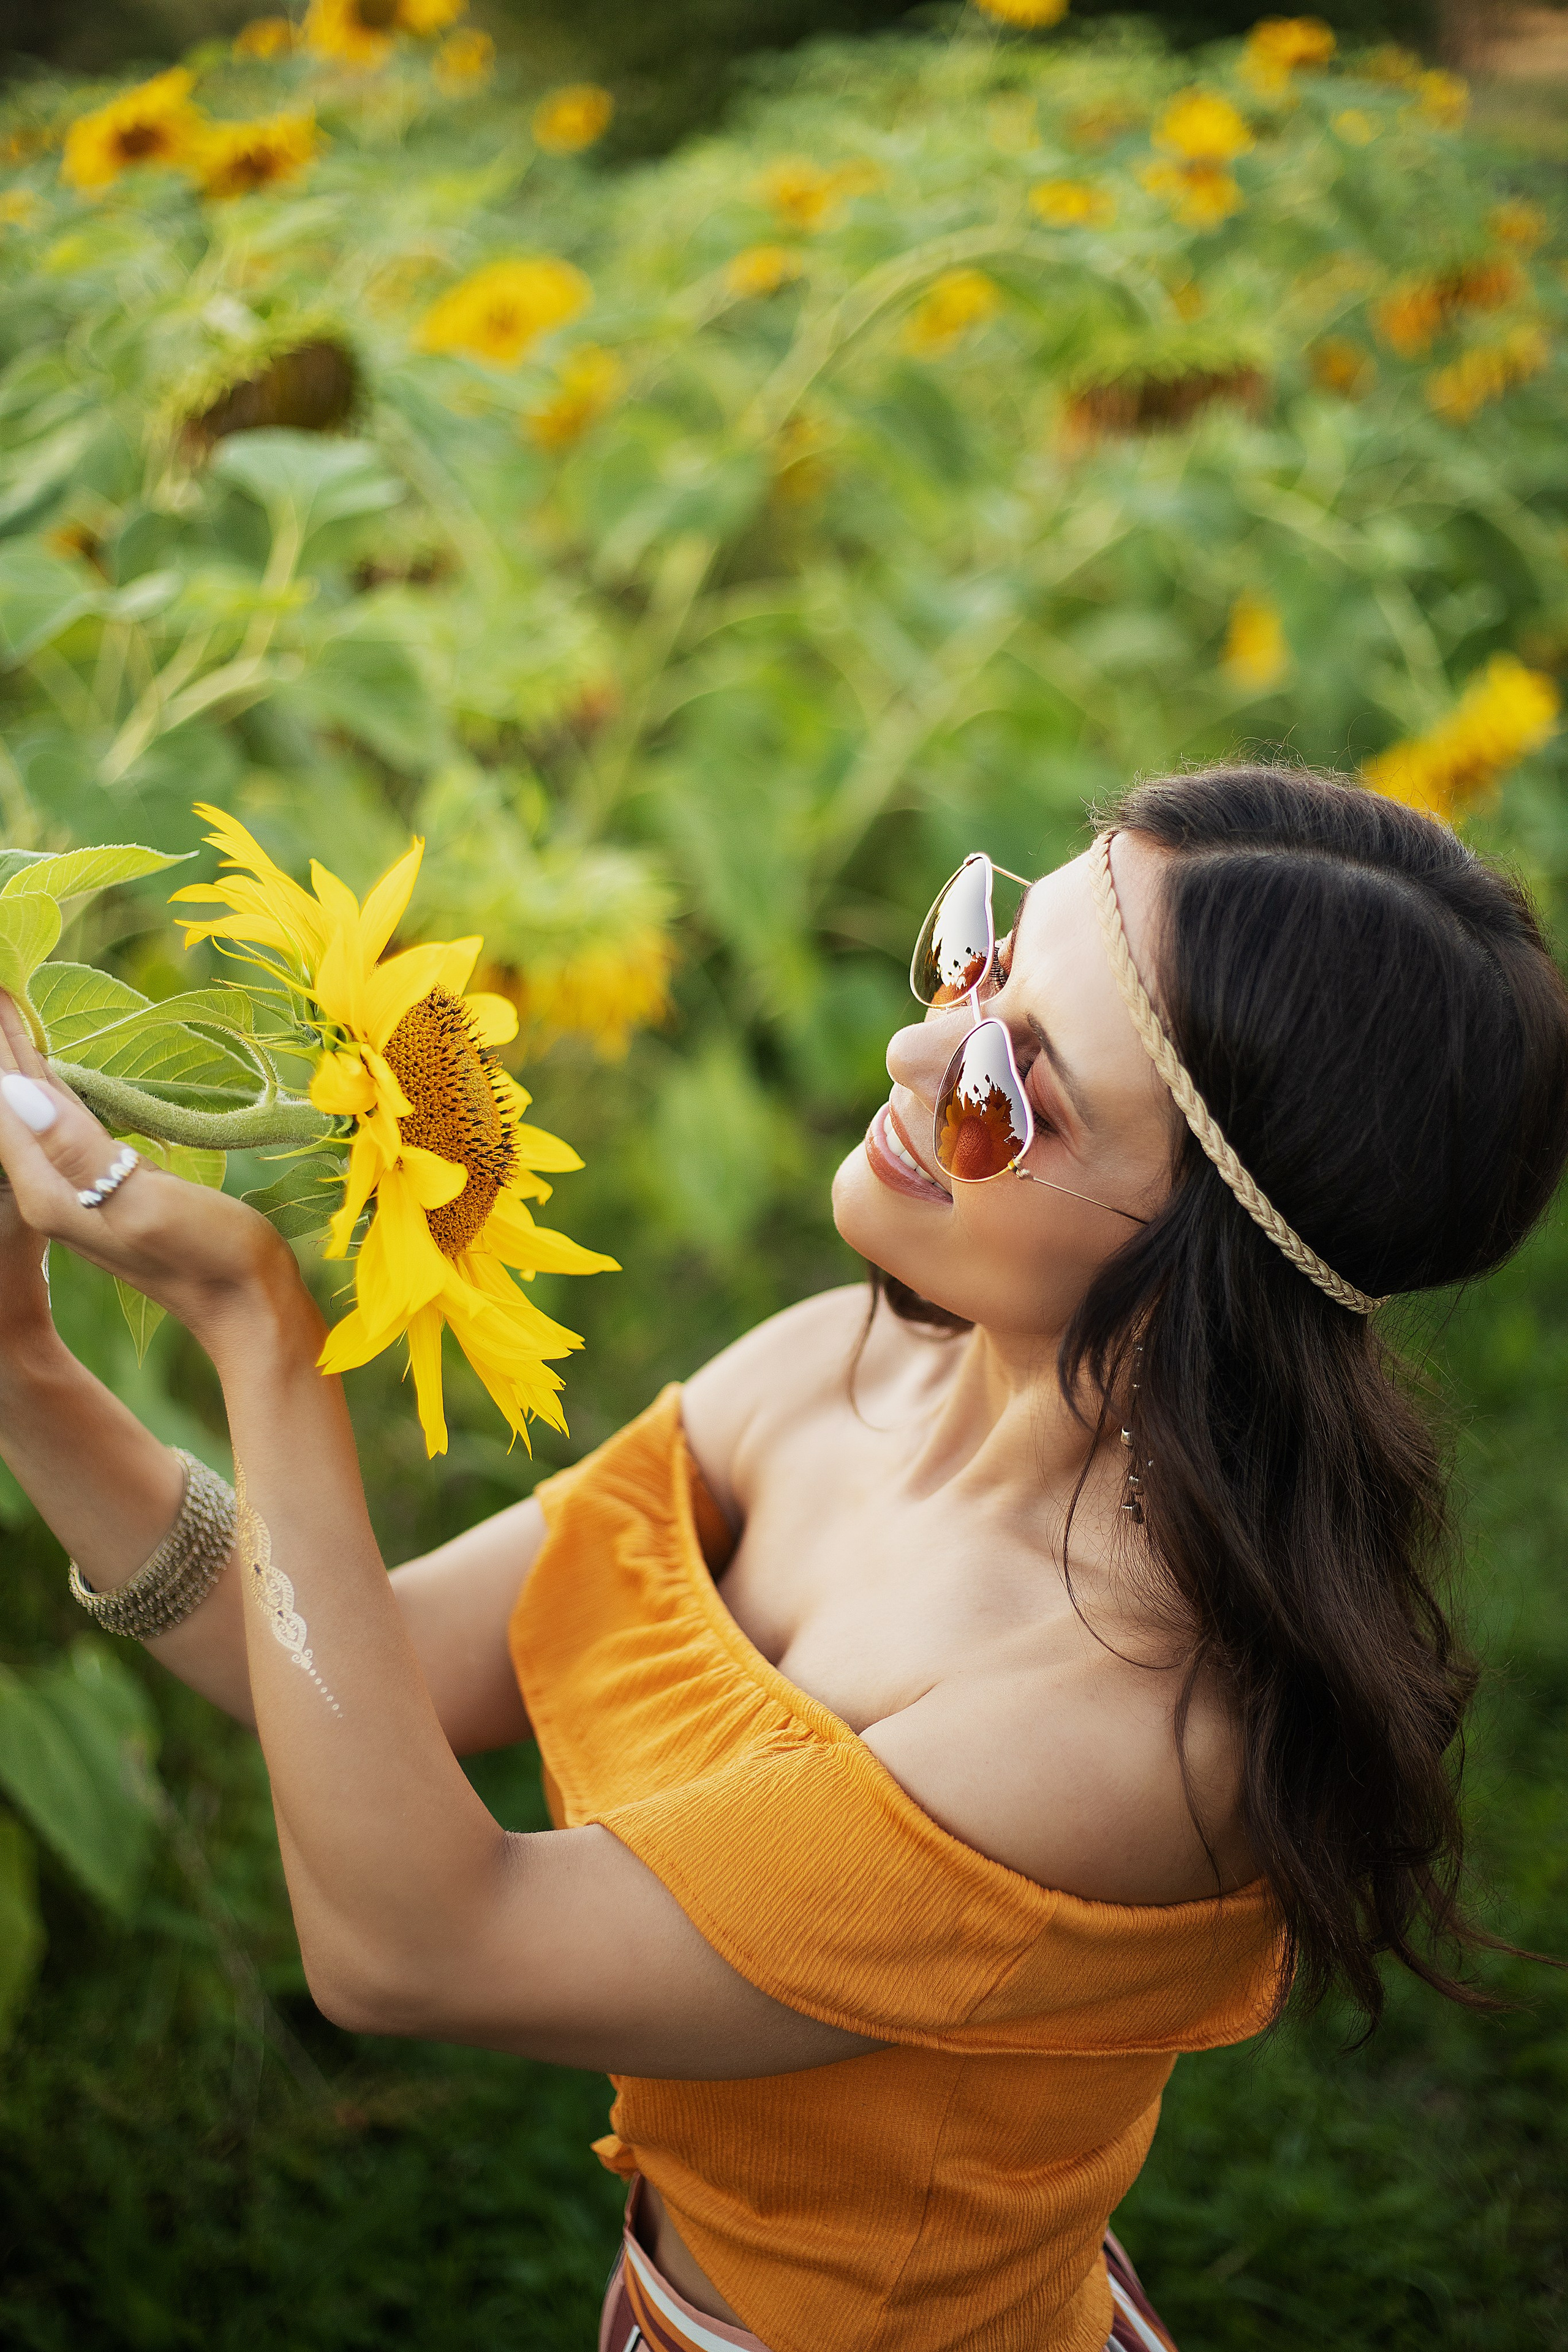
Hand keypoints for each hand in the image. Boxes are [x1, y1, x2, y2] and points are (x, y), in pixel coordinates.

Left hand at [0, 990, 299, 1355]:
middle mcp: (51, 1188)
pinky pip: (64, 1119)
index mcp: (49, 1190)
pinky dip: (49, 1082)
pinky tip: (48, 1068)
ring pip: (33, 1107)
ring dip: (17, 1056)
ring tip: (9, 1009)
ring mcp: (78, 1186)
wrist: (249, 1308)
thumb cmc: (212, 1256)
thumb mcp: (146, 1204)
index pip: (3, 1101)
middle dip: (2, 1045)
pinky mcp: (108, 1181)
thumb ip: (78, 1152)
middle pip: (10, 1101)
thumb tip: (12, 1091)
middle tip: (1, 985)